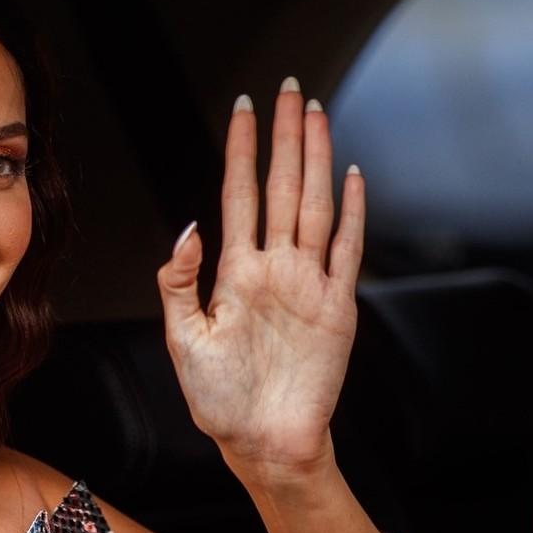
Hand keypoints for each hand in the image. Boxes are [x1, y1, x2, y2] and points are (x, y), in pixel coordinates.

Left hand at [155, 79, 363, 482]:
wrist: (263, 442)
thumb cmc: (220, 399)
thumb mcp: (183, 339)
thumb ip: (180, 281)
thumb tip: (188, 227)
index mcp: (235, 273)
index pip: (239, 195)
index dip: (241, 152)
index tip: (242, 110)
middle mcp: (274, 269)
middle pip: (282, 188)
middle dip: (285, 138)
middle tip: (289, 90)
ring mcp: (308, 284)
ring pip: (315, 207)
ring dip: (316, 161)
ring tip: (318, 116)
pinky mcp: (337, 308)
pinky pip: (347, 251)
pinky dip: (352, 214)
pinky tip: (352, 177)